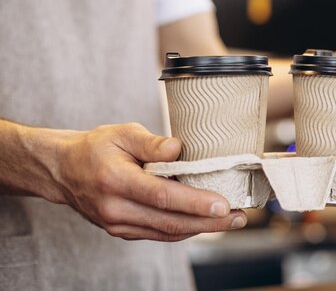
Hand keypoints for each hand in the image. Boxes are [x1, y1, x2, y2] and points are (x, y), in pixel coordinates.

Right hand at [56, 123, 245, 240]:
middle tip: (239, 216)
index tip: (222, 204)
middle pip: (169, 221)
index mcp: (115, 180)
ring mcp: (117, 224)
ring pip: (166, 232)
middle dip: (209, 221)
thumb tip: (178, 149)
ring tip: (231, 220)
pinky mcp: (121, 231)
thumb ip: (151, 142)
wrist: (64, 171)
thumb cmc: (96, 147)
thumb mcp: (122, 132)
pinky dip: (184, 229)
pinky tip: (205, 222)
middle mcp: (115, 208)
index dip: (195, 202)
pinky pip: (158, 234)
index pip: (162, 196)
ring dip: (201, 229)